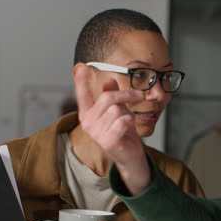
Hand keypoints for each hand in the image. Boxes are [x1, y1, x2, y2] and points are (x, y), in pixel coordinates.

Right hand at [74, 64, 150, 194]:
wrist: (130, 155)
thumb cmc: (122, 131)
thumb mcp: (118, 109)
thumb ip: (111, 95)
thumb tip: (108, 80)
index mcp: (87, 112)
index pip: (82, 94)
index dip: (81, 80)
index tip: (81, 66)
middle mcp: (87, 122)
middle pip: (107, 98)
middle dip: (127, 95)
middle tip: (139, 95)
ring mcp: (96, 133)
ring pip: (117, 110)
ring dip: (128, 112)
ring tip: (127, 121)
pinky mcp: (107, 142)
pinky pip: (123, 121)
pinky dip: (130, 122)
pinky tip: (127, 128)